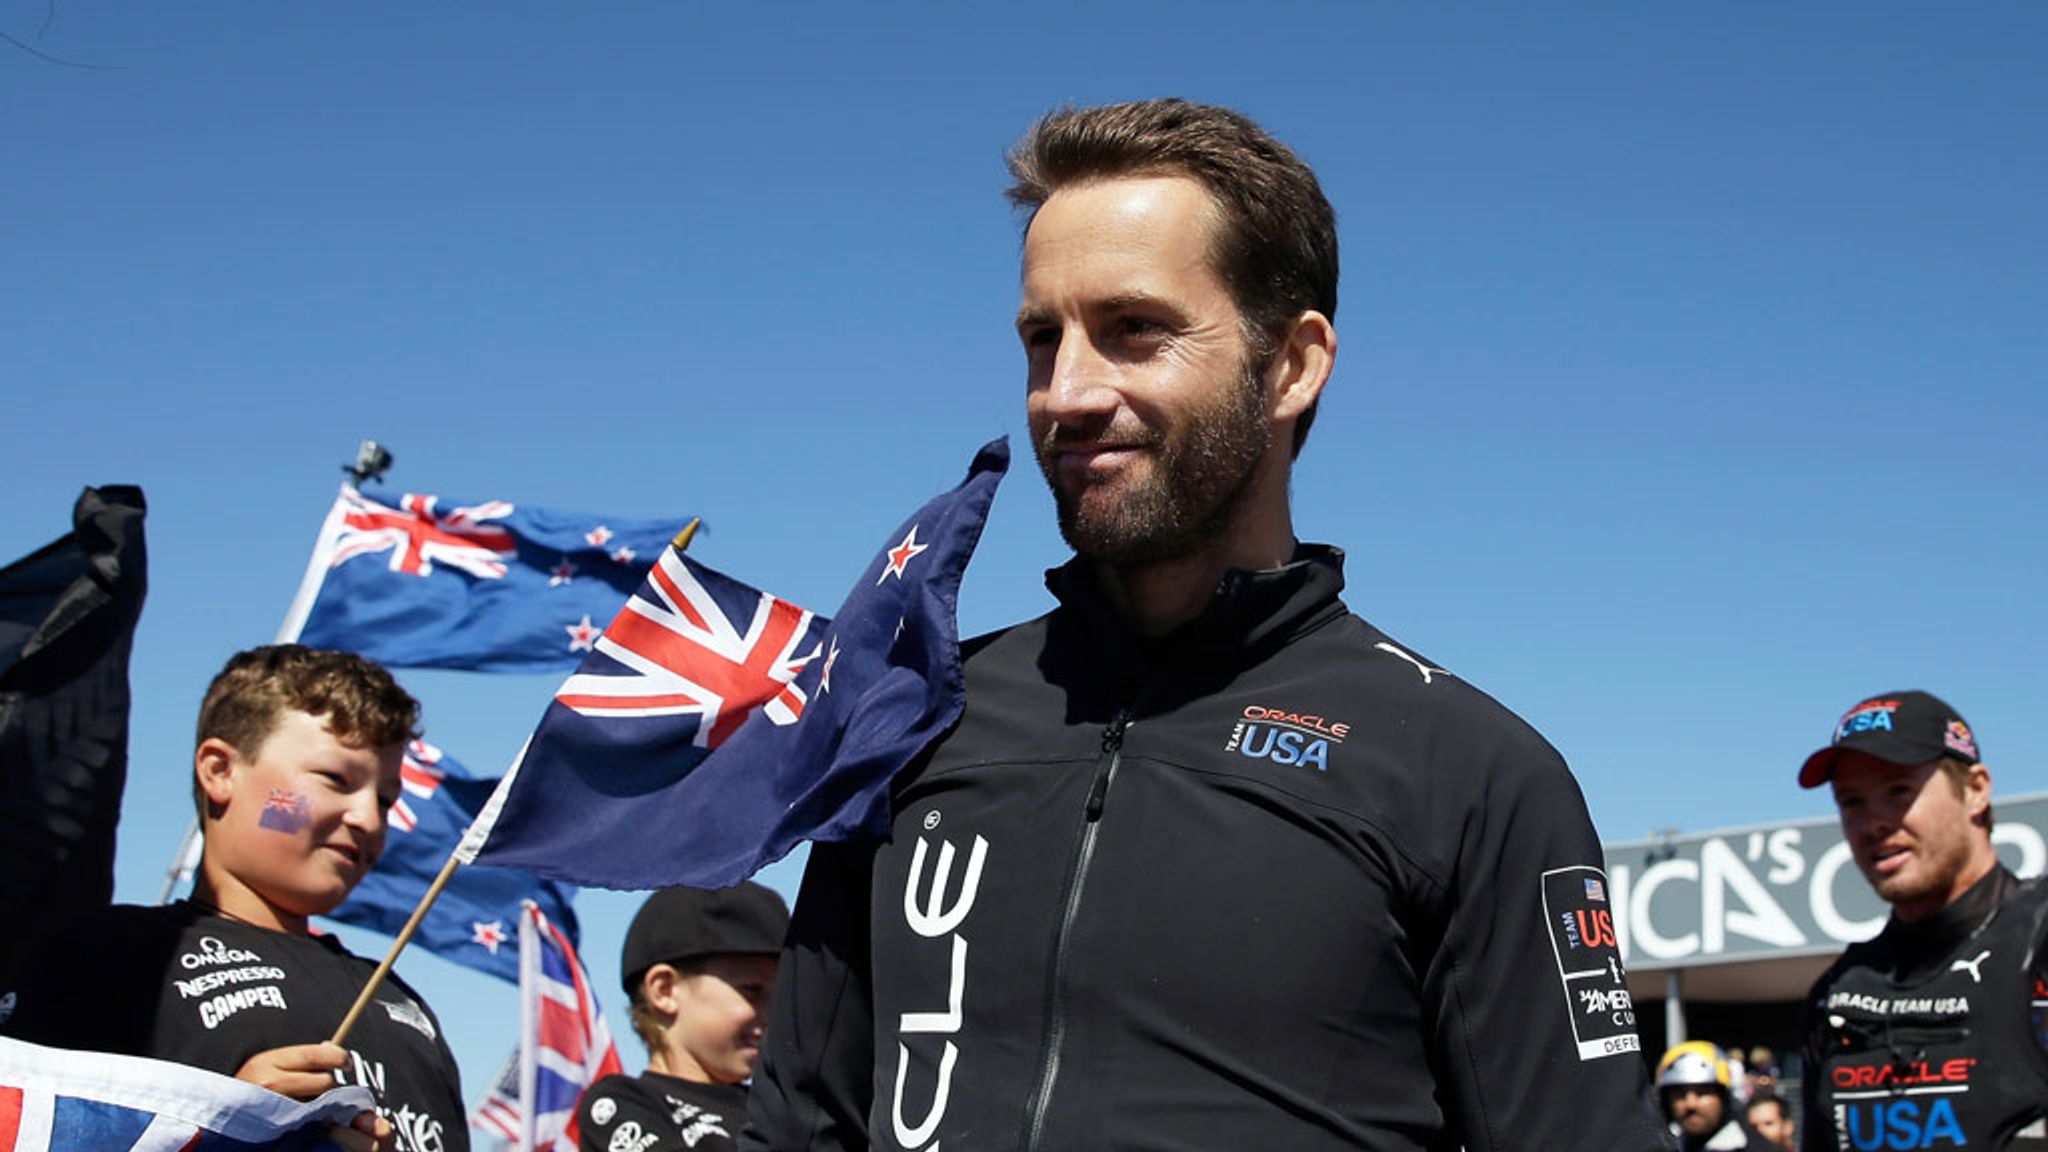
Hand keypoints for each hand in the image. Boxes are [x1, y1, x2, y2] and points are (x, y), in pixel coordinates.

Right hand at [232, 1043, 391, 1151]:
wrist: (221, 1115)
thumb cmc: (249, 1086)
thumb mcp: (268, 1063)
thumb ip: (300, 1057)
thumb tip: (332, 1049)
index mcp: (266, 1062)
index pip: (313, 1055)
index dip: (337, 1056)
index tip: (346, 1060)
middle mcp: (269, 1083)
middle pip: (323, 1080)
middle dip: (330, 1082)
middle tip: (325, 1084)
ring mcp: (274, 1107)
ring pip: (320, 1101)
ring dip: (322, 1099)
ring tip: (307, 1099)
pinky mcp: (278, 1127)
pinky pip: (310, 1118)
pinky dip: (313, 1115)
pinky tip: (303, 1113)